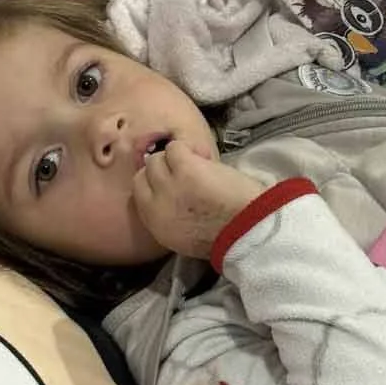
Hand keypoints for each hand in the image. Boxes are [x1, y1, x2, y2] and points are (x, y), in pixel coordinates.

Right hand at [133, 141, 265, 259]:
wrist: (247, 229)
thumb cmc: (225, 235)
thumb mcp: (184, 237)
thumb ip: (168, 217)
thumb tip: (166, 199)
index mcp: (155, 224)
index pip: (138, 192)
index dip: (154, 182)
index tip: (169, 179)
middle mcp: (155, 205)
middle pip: (145, 172)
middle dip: (162, 168)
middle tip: (184, 169)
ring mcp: (167, 184)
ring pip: (158, 157)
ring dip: (177, 157)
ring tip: (198, 162)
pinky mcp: (184, 167)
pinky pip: (176, 147)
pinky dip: (190, 147)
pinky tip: (204, 155)